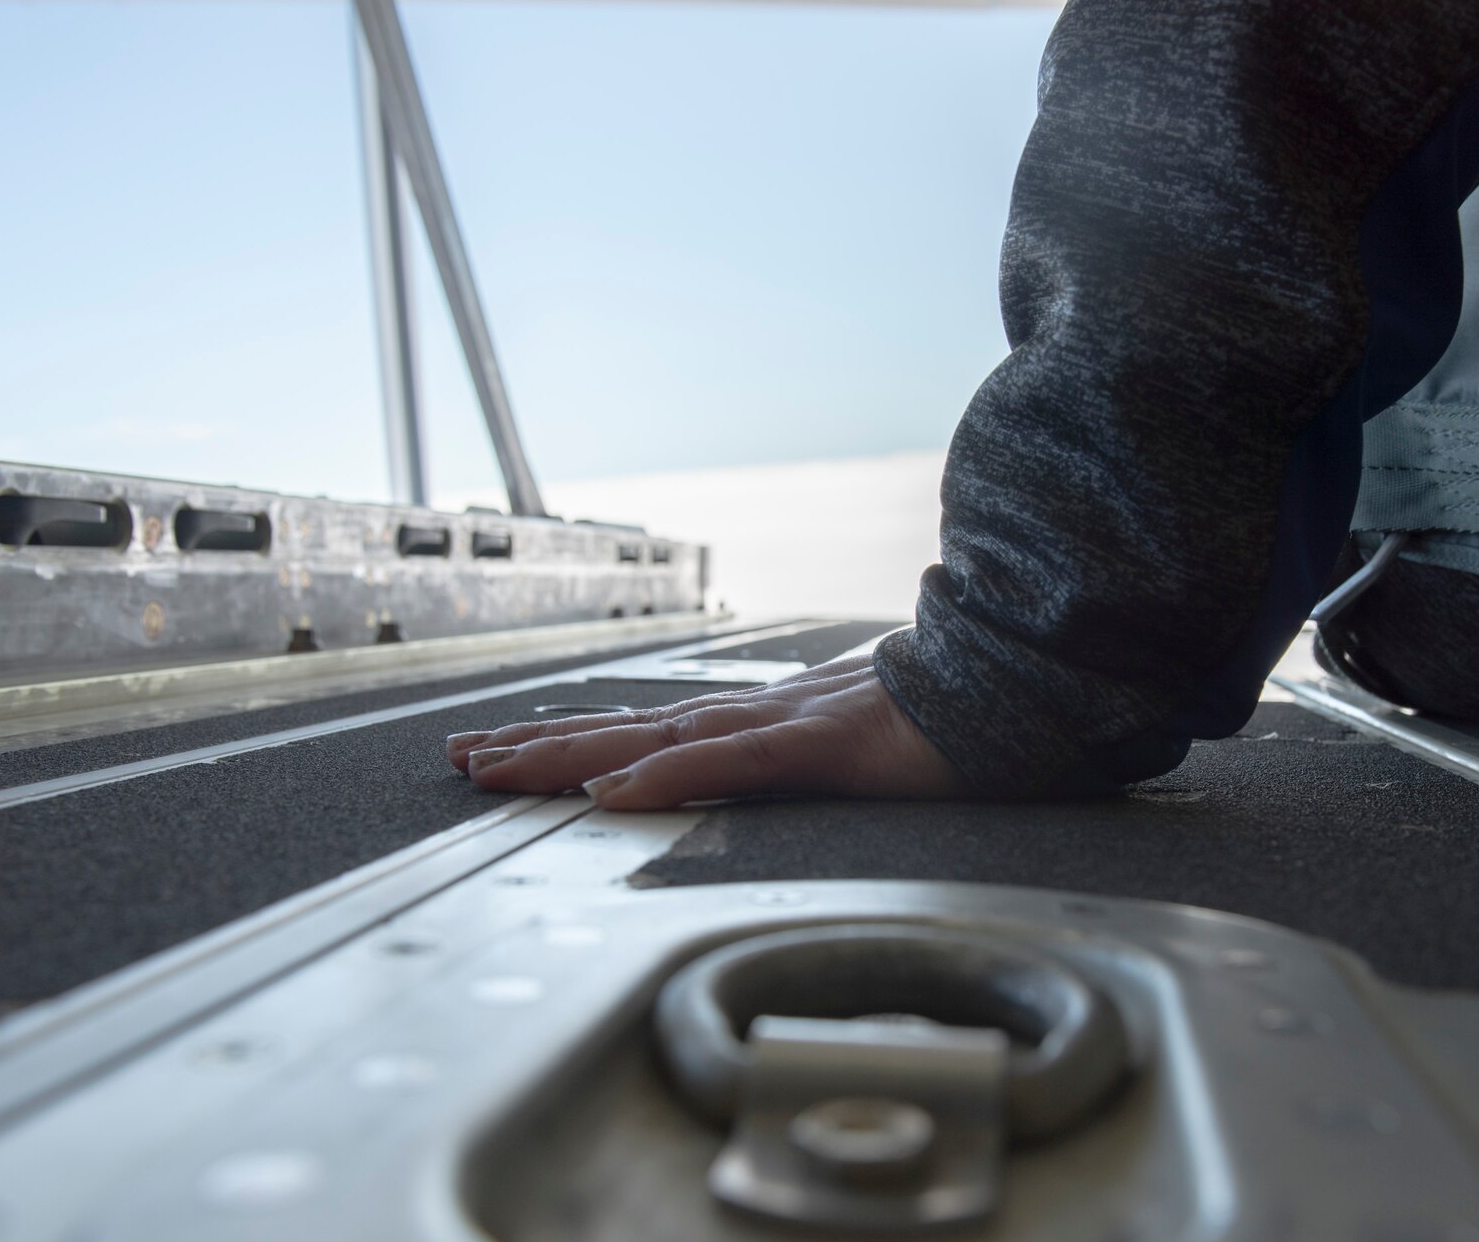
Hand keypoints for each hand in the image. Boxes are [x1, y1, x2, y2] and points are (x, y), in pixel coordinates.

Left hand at [445, 655, 967, 808]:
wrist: (1017, 685)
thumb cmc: (944, 719)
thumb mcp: (861, 745)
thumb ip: (812, 751)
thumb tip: (772, 755)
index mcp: (761, 723)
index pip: (650, 734)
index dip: (576, 744)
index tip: (508, 754)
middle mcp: (755, 717)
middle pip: (628, 731)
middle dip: (540, 748)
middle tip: (461, 760)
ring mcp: (784, 726)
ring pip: (655, 741)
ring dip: (573, 757)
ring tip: (498, 772)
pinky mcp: (821, 746)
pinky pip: (732, 766)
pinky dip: (667, 776)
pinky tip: (615, 793)